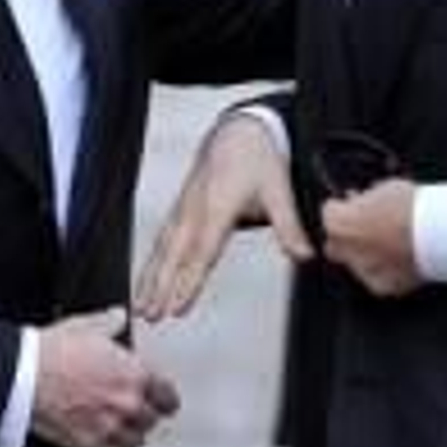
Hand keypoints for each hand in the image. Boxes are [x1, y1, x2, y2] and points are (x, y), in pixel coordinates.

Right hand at [31, 307, 178, 446]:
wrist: (25, 375)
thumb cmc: (54, 351)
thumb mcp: (88, 325)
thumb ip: (111, 323)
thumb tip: (119, 316)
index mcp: (134, 373)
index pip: (167, 395)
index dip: (166, 397)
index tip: (164, 399)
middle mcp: (128, 403)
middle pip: (152, 419)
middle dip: (147, 414)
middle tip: (142, 412)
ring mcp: (110, 426)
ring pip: (137, 441)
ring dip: (134, 435)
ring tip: (129, 430)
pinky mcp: (90, 445)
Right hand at [134, 114, 312, 321]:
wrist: (238, 131)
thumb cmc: (258, 159)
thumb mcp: (279, 188)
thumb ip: (289, 225)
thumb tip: (305, 256)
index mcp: (218, 205)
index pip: (203, 251)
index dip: (189, 281)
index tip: (178, 307)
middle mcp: (195, 208)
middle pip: (175, 254)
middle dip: (161, 286)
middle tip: (151, 315)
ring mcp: (184, 207)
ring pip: (163, 248)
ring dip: (150, 278)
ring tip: (142, 307)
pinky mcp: (180, 208)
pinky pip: (162, 239)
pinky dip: (151, 263)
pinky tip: (146, 282)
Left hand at [321, 178, 421, 296]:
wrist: (437, 232)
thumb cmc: (411, 205)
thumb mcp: (382, 188)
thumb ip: (365, 200)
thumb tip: (364, 202)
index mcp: (338, 222)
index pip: (328, 212)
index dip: (342, 206)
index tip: (352, 203)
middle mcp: (344, 250)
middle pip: (334, 243)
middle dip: (346, 235)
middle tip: (366, 226)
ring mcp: (363, 271)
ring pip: (356, 263)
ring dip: (366, 254)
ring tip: (389, 242)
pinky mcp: (383, 286)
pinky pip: (377, 277)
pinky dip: (385, 270)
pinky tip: (400, 258)